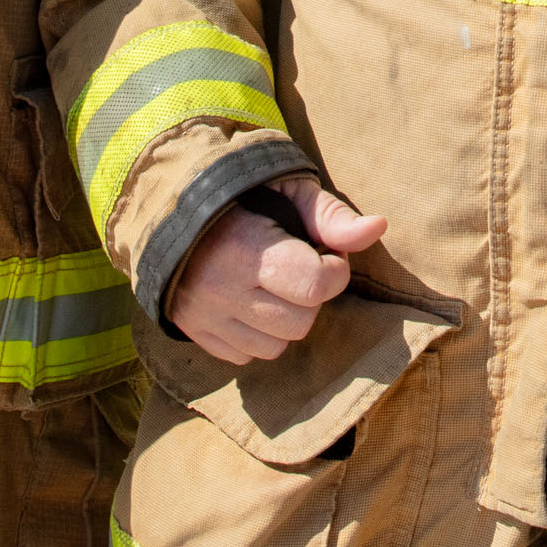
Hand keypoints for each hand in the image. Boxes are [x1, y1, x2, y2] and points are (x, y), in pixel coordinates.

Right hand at [168, 175, 386, 367]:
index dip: (334, 270)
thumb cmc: (240, 195)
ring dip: (285, 320)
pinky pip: (245, 356)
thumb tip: (378, 227)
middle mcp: (222, 289)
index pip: (316, 285)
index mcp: (247, 248)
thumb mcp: (287, 190)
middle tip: (298, 268)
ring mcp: (204, 316)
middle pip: (300, 323)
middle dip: (310, 297)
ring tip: (273, 285)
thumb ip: (332, 215)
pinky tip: (251, 302)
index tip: (324, 254)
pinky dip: (256, 336)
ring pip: (275, 347)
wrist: (167, 205)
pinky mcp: (193, 332)